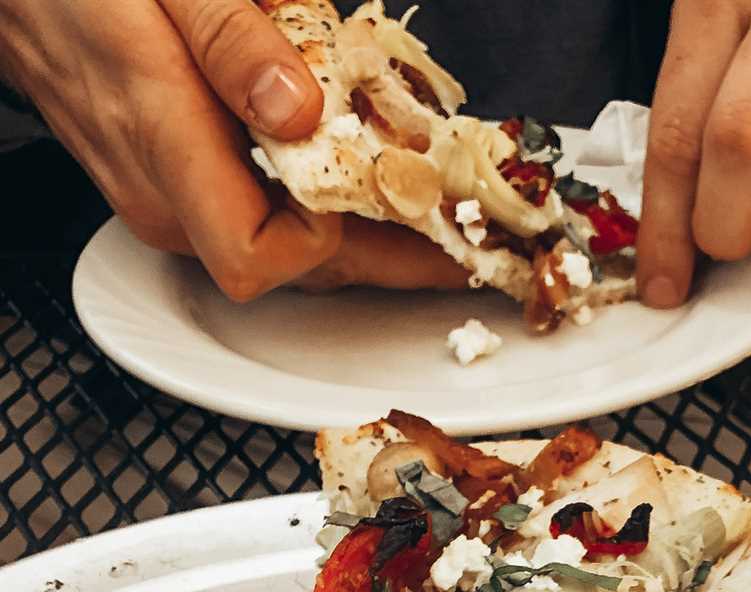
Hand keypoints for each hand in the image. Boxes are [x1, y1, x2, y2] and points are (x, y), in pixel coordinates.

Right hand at [0, 0, 460, 298]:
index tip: (379, 196)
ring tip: (434, 210)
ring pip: (286, 245)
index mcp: (163, 150)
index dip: (323, 243)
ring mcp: (170, 197)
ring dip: (363, 233)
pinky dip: (320, 202)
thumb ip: (233, 44)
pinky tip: (362, 176)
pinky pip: (262, 214)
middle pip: (296, 265)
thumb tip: (298, 109)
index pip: (255, 257)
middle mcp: (168, 197)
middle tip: (465, 237)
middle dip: (386, 255)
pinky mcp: (177, 182)